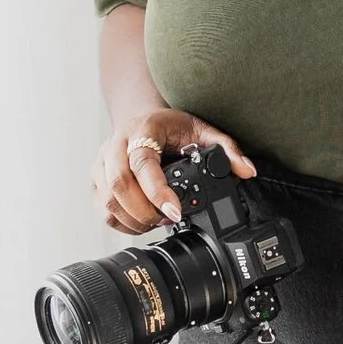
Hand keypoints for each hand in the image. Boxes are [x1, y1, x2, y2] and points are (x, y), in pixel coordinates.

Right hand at [93, 106, 256, 234]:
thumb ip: (226, 149)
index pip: (142, 162)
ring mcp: (101, 162)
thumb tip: (246, 170)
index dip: (156, 191)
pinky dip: (123, 223)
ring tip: (159, 220)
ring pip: (108, 200)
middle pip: (118, 185)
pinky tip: (143, 222)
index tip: (175, 211)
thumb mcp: (203, 130)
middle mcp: (115, 144)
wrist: (144, 120)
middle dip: (145, 211)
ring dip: (135, 219)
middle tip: (169, 218)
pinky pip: (103, 209)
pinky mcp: (96, 180)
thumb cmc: (171, 127)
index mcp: (142, 129)